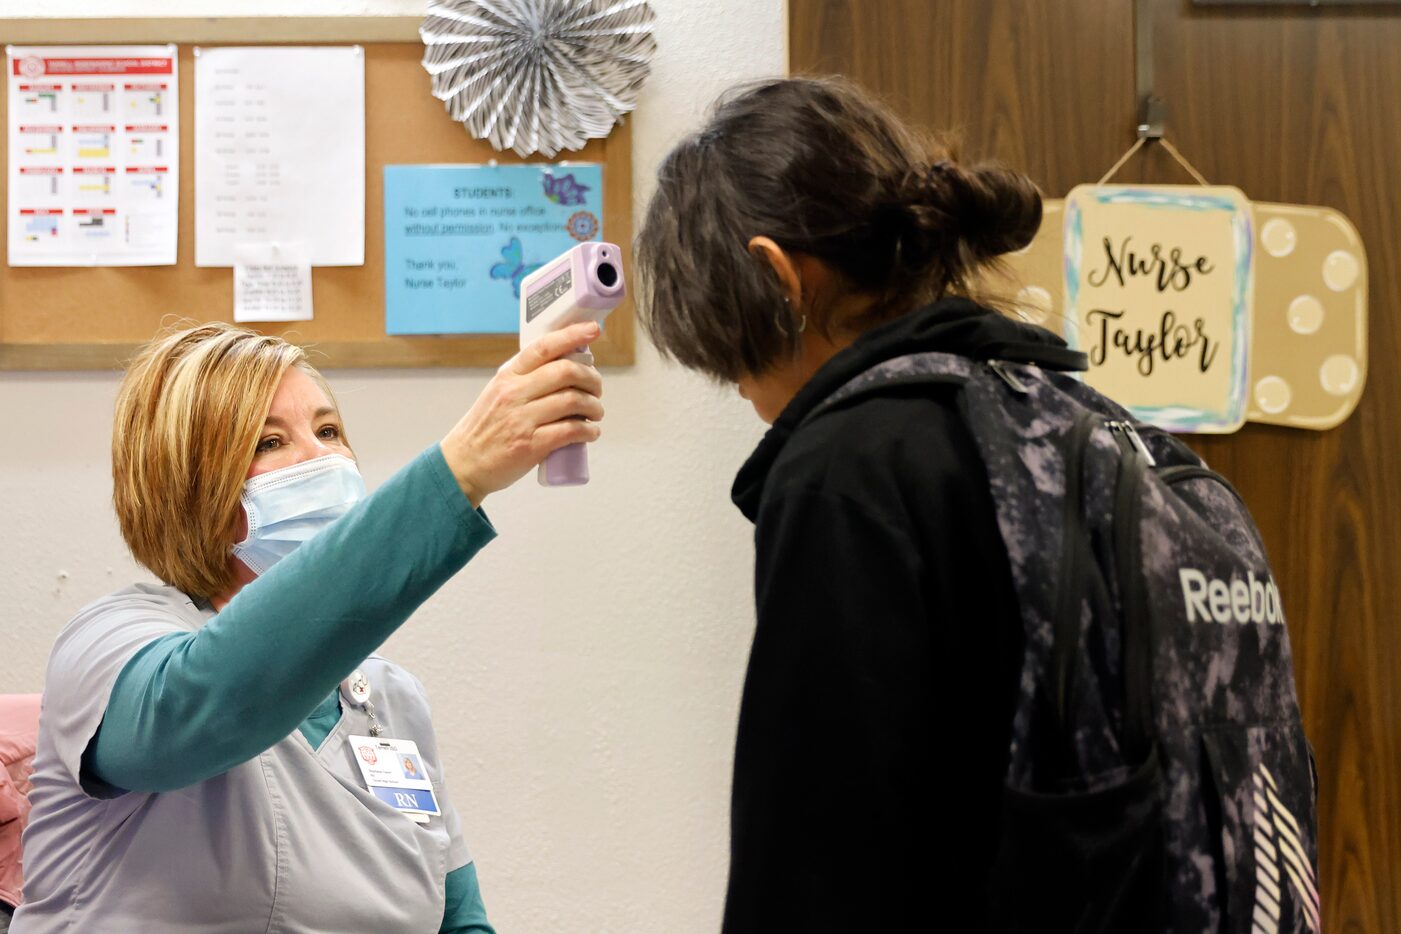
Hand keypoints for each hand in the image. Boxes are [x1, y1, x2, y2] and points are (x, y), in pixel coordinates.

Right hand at [440, 322, 604, 505]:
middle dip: (592, 378)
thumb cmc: (485, 428)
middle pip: (565, 372)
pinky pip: (570, 431)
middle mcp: (514, 393)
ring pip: (573, 401)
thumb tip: (566, 366)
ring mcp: (522, 419)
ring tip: (596, 413)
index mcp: (507, 376)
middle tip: (597, 389)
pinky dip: (588, 430)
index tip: (593, 330)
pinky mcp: (531, 445)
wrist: (463, 464)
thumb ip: (526, 379)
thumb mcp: (498, 393)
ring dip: (594, 406)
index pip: (543, 347)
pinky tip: (591, 432)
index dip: (571, 335)